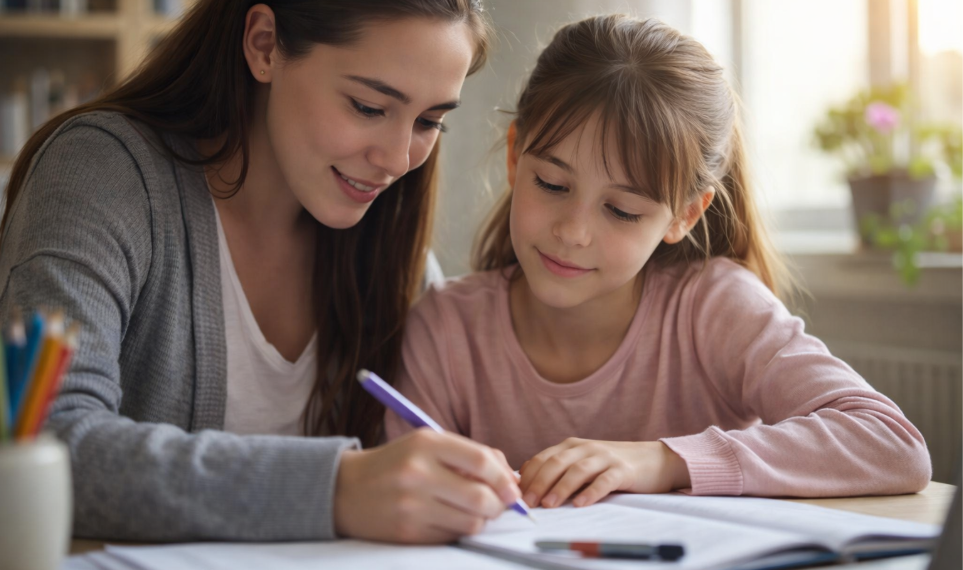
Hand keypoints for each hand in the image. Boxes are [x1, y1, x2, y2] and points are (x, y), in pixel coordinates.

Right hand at [333, 428, 520, 543]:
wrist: (345, 489)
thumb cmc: (396, 463)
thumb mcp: (427, 444)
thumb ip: (469, 455)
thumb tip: (511, 478)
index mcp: (426, 443)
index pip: (481, 461)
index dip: (505, 477)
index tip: (513, 488)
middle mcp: (418, 473)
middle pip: (481, 497)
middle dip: (499, 505)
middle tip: (499, 504)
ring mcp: (411, 505)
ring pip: (471, 522)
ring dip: (481, 520)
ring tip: (472, 511)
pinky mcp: (407, 532)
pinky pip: (452, 536)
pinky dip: (459, 530)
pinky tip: (448, 519)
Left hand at [518, 439, 690, 508]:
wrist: (652, 459)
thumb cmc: (611, 465)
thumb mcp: (582, 463)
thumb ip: (559, 470)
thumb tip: (527, 486)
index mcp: (571, 446)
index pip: (543, 458)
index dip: (528, 477)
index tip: (516, 495)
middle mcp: (585, 448)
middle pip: (556, 463)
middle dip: (539, 483)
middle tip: (528, 503)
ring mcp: (604, 457)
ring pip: (578, 471)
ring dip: (561, 488)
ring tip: (549, 505)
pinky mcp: (623, 470)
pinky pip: (604, 481)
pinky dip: (591, 492)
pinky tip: (581, 504)